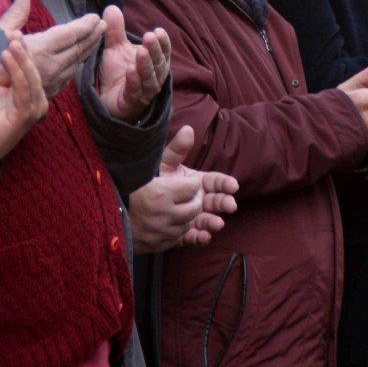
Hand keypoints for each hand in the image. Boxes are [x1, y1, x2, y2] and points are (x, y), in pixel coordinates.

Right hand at [0, 0, 104, 97]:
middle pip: (78, 47)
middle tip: (103, 23)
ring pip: (76, 62)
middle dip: (92, 34)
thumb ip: (16, 14)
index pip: (70, 34)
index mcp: (41, 49)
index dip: (85, 25)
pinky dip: (78, 63)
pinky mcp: (51, 92)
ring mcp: (53, 81)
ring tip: (97, 37)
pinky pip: (70, 75)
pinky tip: (80, 59)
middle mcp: (51, 66)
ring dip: (88, 48)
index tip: (95, 16)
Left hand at [0, 33, 50, 177]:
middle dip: (28, 50)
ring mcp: (35, 108)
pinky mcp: (27, 115)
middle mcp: (39, 99)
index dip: (27, 49)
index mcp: (34, 91)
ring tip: (12, 43)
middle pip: (37, 70)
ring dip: (21, 59)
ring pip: (31, 78)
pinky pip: (23, 90)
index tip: (16, 31)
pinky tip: (7, 58)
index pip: (34, 66)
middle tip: (16, 34)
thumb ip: (6, 69)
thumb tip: (12, 46)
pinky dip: (16, 72)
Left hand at [97, 6, 170, 122]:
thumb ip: (115, 31)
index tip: (158, 31)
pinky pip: (136, 91)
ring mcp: (145, 91)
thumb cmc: (118, 73)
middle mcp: (154, 77)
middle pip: (158, 64)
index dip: (163, 43)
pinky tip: (130, 70)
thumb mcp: (115, 49)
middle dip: (155, 50)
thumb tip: (111, 7)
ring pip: (150, 78)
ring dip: (146, 65)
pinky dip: (135, 81)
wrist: (107, 101)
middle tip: (149, 37)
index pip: (163, 52)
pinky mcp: (132, 102)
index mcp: (155, 63)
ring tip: (141, 52)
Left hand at [130, 126, 239, 252]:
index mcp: (196, 182)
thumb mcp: (165, 163)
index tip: (233, 186)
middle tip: (230, 205)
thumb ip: (177, 149)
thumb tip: (188, 129)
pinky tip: (204, 236)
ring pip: (206, 220)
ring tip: (217, 223)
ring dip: (213, 221)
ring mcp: (191, 217)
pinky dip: (200, 237)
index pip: (215, 182)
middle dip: (223, 203)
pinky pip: (193, 236)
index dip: (225, 184)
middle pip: (215, 201)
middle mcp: (197, 200)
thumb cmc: (153, 179)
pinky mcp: (182, 232)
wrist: (133, 203)